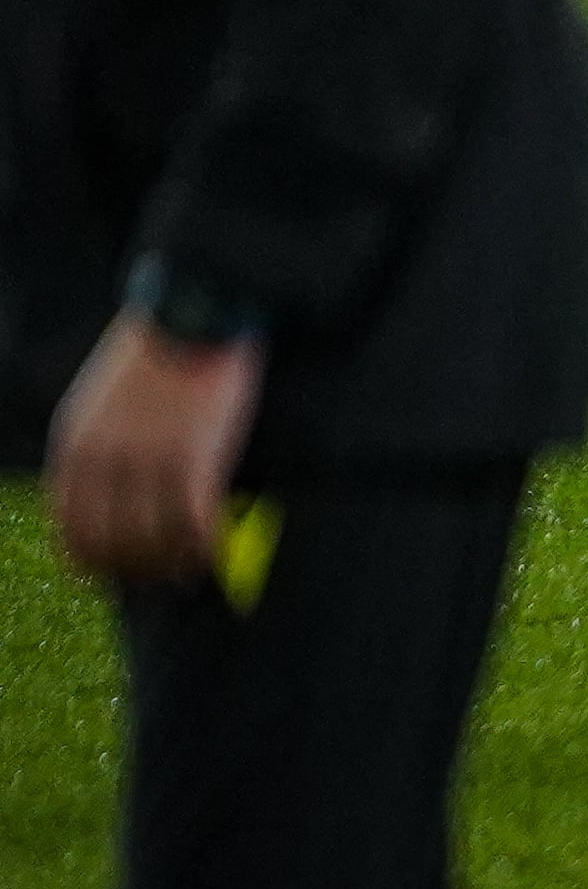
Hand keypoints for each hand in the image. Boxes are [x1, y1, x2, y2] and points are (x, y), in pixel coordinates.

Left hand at [47, 315, 258, 587]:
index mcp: (74, 447)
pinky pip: (196, 522)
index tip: (112, 575)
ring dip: (173, 564)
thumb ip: (96, 449)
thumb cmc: (152, 354)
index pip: (72, 528)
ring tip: (191, 569)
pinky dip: (205, 546)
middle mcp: (104, 460)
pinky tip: (214, 551)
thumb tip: (109, 498)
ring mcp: (149, 460)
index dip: (92, 562)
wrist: (190, 311)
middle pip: (114, 543)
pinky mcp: (194, 456)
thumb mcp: (97, 402)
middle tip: (161, 577)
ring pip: (156, 540)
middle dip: (137, 569)